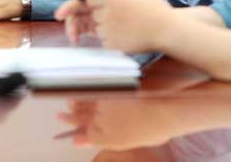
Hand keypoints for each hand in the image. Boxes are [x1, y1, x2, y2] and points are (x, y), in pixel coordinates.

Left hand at [54, 0, 172, 52]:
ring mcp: (108, 28)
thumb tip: (98, 4)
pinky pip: (102, 40)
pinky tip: (126, 37)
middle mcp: (107, 10)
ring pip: (94, 27)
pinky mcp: (110, 43)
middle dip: (69, 14)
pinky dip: (109, 39)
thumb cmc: (156, 12)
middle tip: (59, 17)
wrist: (168, 31)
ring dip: (99, 27)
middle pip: (82, 9)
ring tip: (123, 27)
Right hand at [58, 99, 175, 149]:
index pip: (88, 137)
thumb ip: (109, 141)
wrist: (170, 107)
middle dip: (70, 119)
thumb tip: (85, 141)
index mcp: (111, 138)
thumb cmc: (157, 127)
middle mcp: (105, 122)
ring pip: (84, 105)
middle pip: (82, 121)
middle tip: (60, 117)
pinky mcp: (110, 89)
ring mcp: (106, 105)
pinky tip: (79, 90)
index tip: (71, 135)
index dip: (78, 134)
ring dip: (74, 105)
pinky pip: (93, 91)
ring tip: (67, 104)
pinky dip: (84, 91)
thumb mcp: (130, 140)